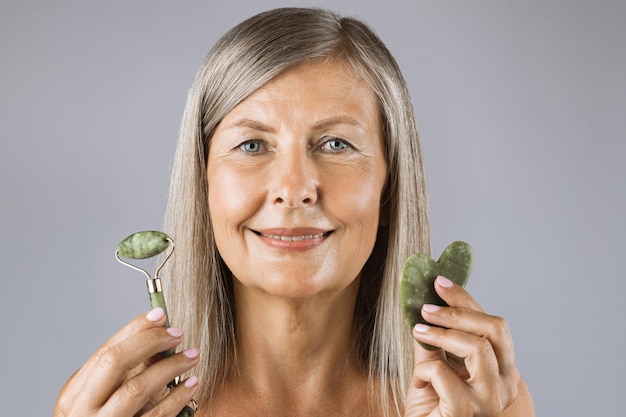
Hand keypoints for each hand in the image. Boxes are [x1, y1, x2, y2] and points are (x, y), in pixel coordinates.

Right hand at [54, 308, 199, 416]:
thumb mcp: (99, 400)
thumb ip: (121, 374)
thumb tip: (156, 338)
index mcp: (75, 394)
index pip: (106, 350)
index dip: (136, 329)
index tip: (161, 314)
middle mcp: (84, 410)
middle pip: (115, 362)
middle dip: (149, 341)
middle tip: (178, 333)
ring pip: (137, 388)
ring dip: (170, 367)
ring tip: (192, 356)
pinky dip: (177, 397)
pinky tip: (192, 383)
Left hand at [405, 276, 520, 416]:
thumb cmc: (431, 407)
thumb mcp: (431, 365)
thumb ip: (433, 339)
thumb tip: (424, 303)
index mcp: (501, 369)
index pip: (492, 323)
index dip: (465, 298)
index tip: (439, 280)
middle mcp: (504, 384)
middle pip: (495, 329)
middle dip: (458, 311)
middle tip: (426, 308)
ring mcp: (490, 399)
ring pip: (477, 347)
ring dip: (442, 334)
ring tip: (419, 333)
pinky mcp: (468, 412)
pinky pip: (445, 375)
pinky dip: (425, 370)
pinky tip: (419, 381)